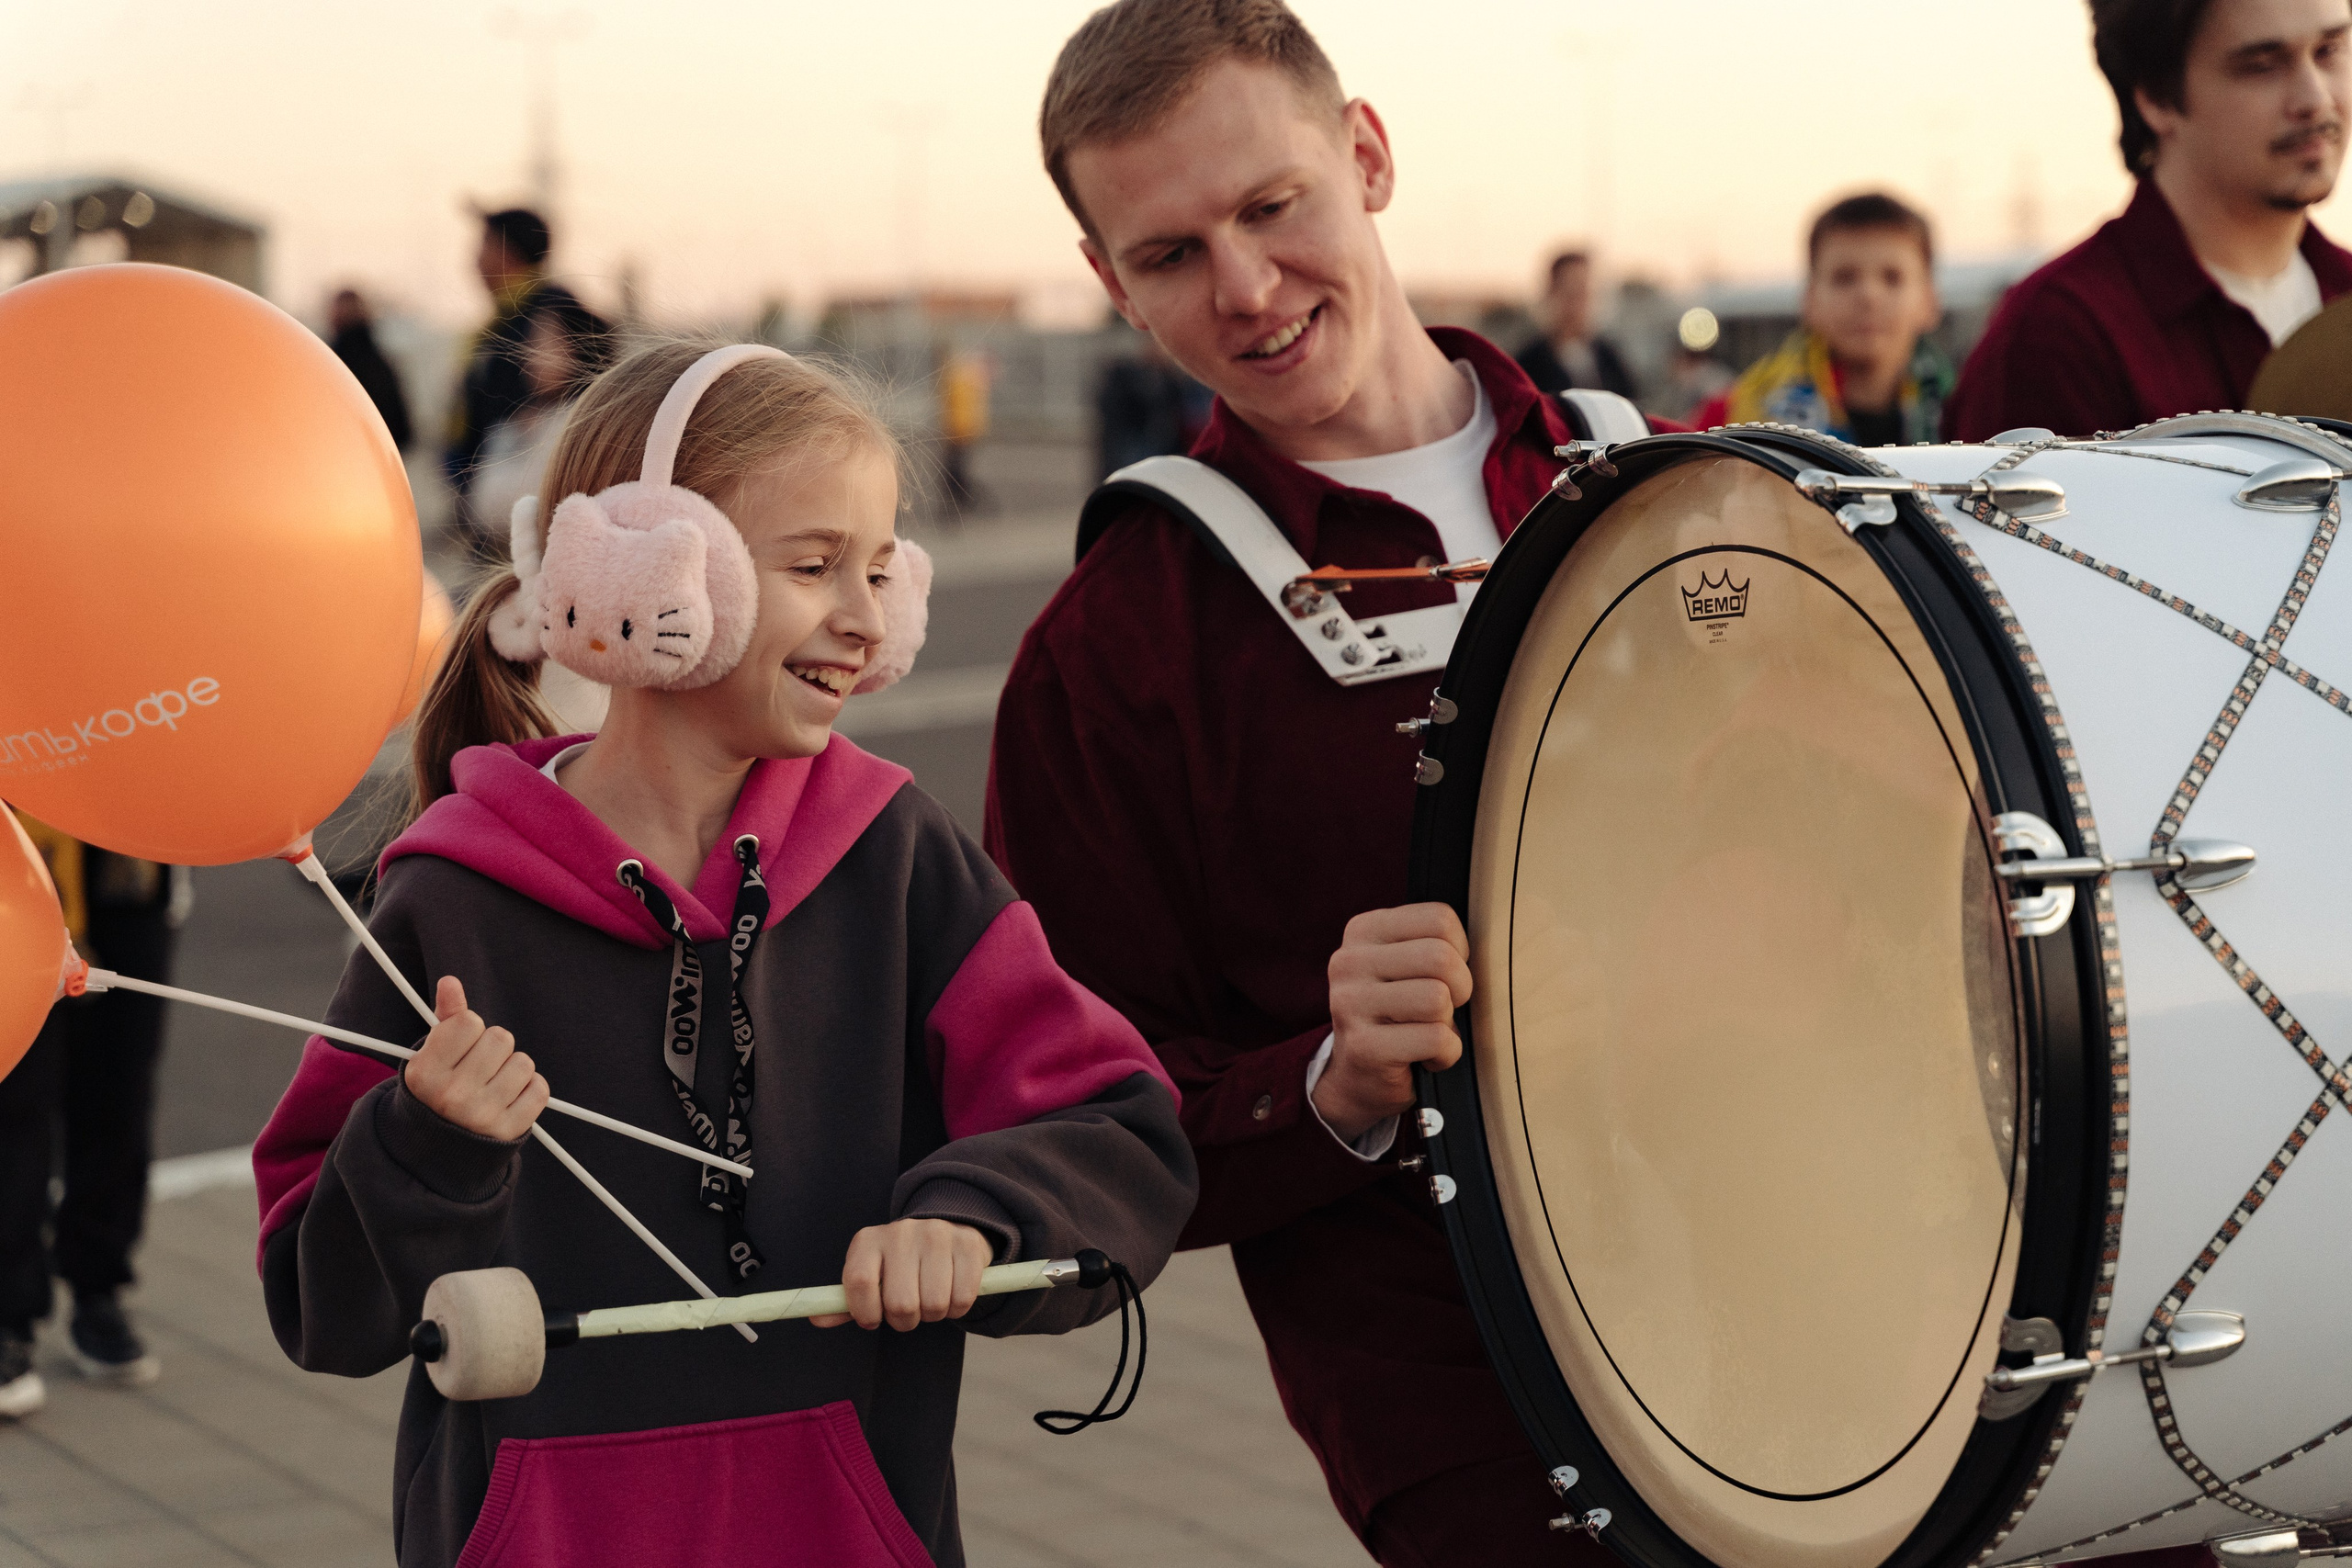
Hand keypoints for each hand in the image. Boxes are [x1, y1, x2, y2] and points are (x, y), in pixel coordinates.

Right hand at [403, 976, 548, 1142]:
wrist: (443, 1149)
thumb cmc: (442, 1088)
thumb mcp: (433, 1056)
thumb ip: (446, 1018)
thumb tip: (451, 982)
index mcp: (425, 1073)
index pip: (468, 1021)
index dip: (469, 1028)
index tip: (461, 1045)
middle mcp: (451, 1096)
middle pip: (500, 1038)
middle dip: (493, 1048)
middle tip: (479, 1067)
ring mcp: (481, 1115)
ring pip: (523, 1062)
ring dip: (512, 1068)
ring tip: (493, 1083)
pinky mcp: (509, 1130)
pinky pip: (540, 1088)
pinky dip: (529, 1089)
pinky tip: (509, 1098)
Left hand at [811, 1218, 993, 1331]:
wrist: (945, 1230)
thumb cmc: (899, 1265)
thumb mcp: (870, 1276)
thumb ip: (846, 1301)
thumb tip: (817, 1319)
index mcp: (869, 1240)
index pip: (859, 1282)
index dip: (866, 1312)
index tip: (873, 1319)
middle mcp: (901, 1232)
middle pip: (901, 1303)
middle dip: (905, 1320)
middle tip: (908, 1310)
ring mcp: (937, 1235)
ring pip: (934, 1305)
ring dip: (932, 1315)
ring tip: (929, 1300)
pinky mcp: (968, 1244)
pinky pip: (962, 1299)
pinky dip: (957, 1309)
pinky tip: (952, 1293)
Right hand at [1316, 903, 1471, 1141]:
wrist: (1359, 1079)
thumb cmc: (1401, 1016)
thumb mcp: (1410, 966)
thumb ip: (1443, 940)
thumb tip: (1535, 912)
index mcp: (1364, 931)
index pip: (1439, 919)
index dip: (1459, 951)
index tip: (1442, 975)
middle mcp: (1348, 962)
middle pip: (1440, 957)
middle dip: (1458, 989)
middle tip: (1441, 1011)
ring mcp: (1350, 1004)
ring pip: (1437, 999)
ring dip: (1447, 1025)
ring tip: (1427, 1033)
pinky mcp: (1364, 1047)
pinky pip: (1436, 1039)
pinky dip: (1445, 1055)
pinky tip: (1423, 1058)